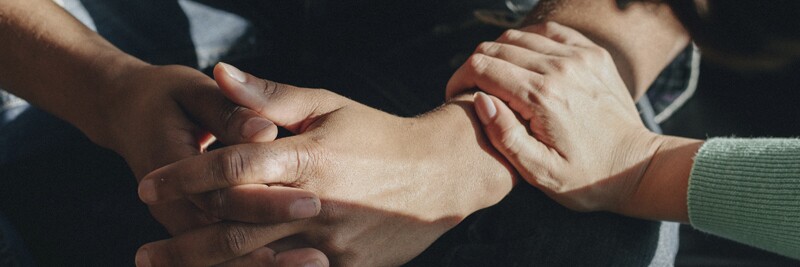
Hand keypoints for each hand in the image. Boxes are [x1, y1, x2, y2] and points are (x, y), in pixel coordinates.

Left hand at [133, 64, 514, 265]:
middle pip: (235, 227)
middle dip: (184, 242)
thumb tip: (221, 73)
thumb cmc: (379, 135)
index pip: (233, 168)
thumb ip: (271, 97)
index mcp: (308, 157)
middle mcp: (316, 203)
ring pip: (259, 261)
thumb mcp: (328, 107)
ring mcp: (332, 241)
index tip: (148, 185)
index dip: (185, 177)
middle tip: (145, 253)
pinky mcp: (347, 266)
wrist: (441, 174)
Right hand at [446, 22, 660, 213]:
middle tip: (472, 91)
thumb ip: (505, 136)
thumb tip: (481, 100)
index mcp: (541, 97)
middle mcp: (560, 68)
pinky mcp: (592, 53)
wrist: (636, 167)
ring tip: (497, 81)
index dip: (459, 79)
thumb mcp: (539, 172)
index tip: (456, 97)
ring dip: (500, 55)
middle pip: (496, 48)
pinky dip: (528, 43)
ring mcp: (579, 56)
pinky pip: (548, 33)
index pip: (482, 67)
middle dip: (475, 67)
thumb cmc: (585, 178)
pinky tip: (524, 65)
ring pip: (519, 36)